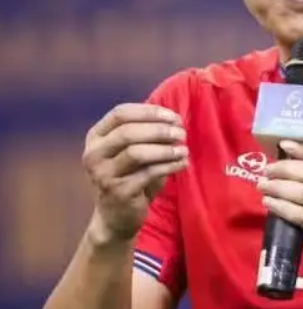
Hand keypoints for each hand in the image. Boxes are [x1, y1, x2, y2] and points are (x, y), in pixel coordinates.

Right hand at [82, 103, 187, 244]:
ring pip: (136, 152)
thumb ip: (147, 132)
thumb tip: (175, 118)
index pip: (120, 113)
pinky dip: (170, 165)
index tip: (174, 117)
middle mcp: (94, 154)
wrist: (116, 216)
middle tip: (182, 134)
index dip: (150, 112)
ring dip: (166, 149)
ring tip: (184, 150)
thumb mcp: (132, 150)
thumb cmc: (129, 175)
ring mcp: (102, 174)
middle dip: (160, 130)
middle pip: (128, 131)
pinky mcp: (118, 192)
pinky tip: (182, 163)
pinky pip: (148, 173)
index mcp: (96, 137)